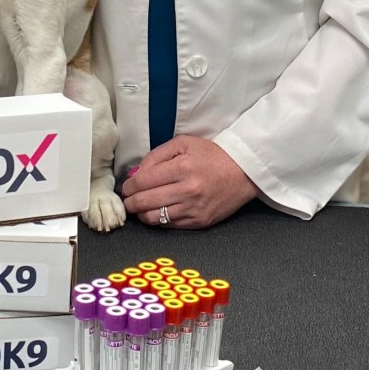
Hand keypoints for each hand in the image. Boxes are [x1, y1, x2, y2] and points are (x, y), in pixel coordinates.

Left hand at [121, 136, 257, 229]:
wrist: (242, 171)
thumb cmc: (212, 155)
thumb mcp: (184, 143)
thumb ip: (157, 155)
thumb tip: (136, 172)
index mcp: (182, 167)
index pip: (143, 181)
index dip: (129, 186)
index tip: (126, 187)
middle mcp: (187, 190)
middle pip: (145, 202)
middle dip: (130, 202)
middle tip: (127, 200)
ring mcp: (193, 209)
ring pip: (155, 218)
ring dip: (141, 214)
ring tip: (139, 208)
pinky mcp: (199, 222)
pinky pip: (170, 225)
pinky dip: (158, 220)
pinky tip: (156, 212)